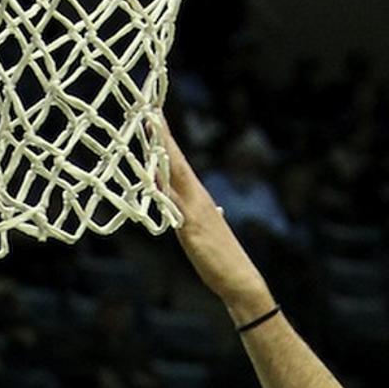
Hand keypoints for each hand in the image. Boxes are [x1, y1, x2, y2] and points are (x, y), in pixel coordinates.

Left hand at [155, 115, 273, 321]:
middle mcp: (197, 197)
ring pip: (175, 175)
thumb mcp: (205, 231)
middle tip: (147, 108)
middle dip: (161, 135)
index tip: (153, 115)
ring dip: (161, 152)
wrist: (241, 280)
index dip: (165, 139)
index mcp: (197, 197)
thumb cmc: (221, 258)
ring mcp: (195, 211)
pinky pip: (174, 204)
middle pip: (175, 160)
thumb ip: (202, 216)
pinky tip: (153, 176)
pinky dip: (164, 187)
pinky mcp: (192, 229)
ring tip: (148, 129)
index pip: (177, 162)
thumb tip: (212, 207)